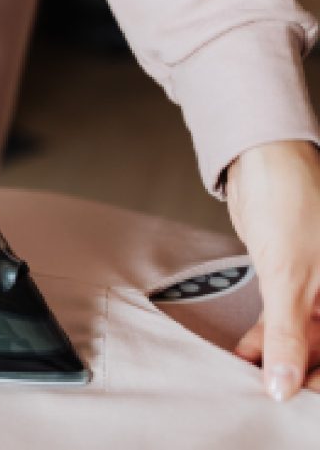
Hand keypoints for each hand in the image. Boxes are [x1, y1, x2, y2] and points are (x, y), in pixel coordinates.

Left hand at [228, 140, 319, 400]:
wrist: (261, 162)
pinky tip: (249, 351)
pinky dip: (272, 332)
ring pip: (310, 331)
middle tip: (273, 390)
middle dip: (302, 367)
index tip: (297, 397)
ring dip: (283, 353)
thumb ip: (288, 337)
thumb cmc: (289, 203)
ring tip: (254, 375)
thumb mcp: (289, 279)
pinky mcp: (299, 275)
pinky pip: (290, 314)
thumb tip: (284, 386)